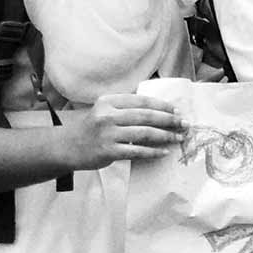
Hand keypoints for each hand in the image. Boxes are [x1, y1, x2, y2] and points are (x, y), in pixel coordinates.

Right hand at [63, 93, 182, 169]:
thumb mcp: (104, 111)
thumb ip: (125, 108)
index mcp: (108, 102)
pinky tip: (164, 152)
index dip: (161, 105)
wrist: (68, 147)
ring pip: (144, 133)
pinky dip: (153, 152)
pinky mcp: (109, 151)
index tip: (176, 110)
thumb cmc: (91, 129)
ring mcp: (108, 134)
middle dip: (169, 120)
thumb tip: (159, 110)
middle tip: (184, 124)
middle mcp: (108, 116)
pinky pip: (137, 151)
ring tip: (178, 138)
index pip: (141, 101)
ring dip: (165, 136)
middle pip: (146, 116)